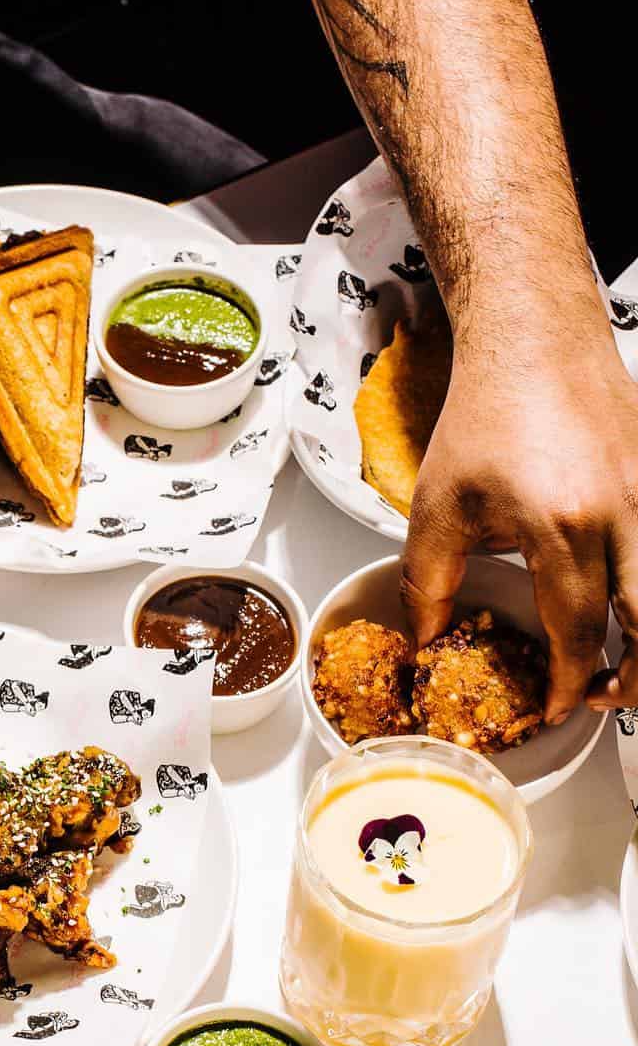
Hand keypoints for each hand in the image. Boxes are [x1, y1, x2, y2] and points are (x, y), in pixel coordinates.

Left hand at [401, 331, 637, 720]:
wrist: (536, 339)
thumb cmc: (489, 413)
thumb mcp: (438, 506)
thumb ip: (429, 582)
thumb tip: (427, 639)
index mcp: (563, 525)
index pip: (579, 630)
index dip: (567, 682)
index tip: (556, 706)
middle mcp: (624, 513)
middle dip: (634, 677)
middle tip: (601, 696)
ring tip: (622, 662)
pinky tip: (628, 607)